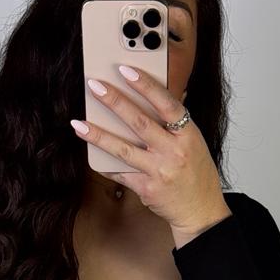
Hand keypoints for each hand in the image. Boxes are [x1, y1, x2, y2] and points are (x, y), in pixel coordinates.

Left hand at [71, 64, 227, 238]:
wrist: (201, 210)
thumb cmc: (196, 173)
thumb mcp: (193, 142)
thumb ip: (173, 123)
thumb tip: (151, 95)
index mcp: (188, 134)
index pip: (167, 104)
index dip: (146, 85)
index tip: (126, 69)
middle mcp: (174, 151)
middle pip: (140, 122)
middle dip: (114, 101)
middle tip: (94, 85)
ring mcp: (159, 171)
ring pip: (123, 149)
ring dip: (98, 135)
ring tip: (78, 123)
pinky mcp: (146, 189)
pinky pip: (120, 173)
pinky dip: (104, 164)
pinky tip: (90, 153)